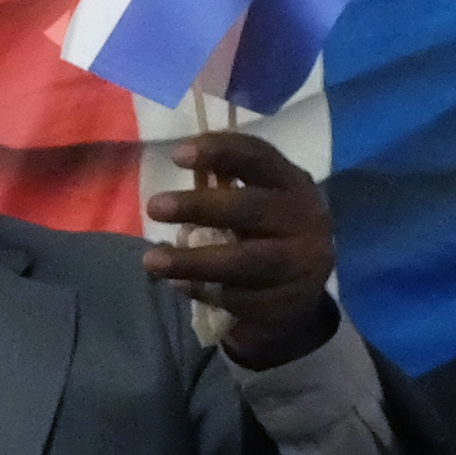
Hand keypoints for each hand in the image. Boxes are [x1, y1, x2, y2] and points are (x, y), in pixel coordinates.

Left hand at [143, 132, 338, 369]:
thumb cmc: (265, 234)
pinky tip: (178, 285)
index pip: (259, 158)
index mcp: (292, 184)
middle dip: (200, 206)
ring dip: (192, 261)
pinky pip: (237, 296)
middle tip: (154, 206)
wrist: (299, 295)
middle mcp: (304, 219)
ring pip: (243, 260)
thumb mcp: (257, 203)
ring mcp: (300, 263)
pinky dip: (202, 291)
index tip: (178, 154)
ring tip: (151, 261)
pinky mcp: (286, 303)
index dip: (221, 151)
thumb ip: (224, 185)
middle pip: (251, 208)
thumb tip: (176, 165)